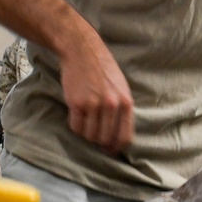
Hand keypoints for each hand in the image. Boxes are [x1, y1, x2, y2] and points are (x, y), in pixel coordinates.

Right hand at [58, 21, 134, 152]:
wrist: (82, 51)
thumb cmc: (103, 69)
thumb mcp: (121, 87)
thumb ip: (122, 109)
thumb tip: (118, 135)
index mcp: (126, 102)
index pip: (125, 136)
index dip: (117, 147)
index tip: (110, 150)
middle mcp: (112, 105)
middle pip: (106, 139)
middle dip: (100, 142)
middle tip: (94, 137)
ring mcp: (94, 105)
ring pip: (90, 135)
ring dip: (86, 134)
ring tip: (85, 123)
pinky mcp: (77, 103)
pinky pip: (76, 127)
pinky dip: (76, 127)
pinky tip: (77, 118)